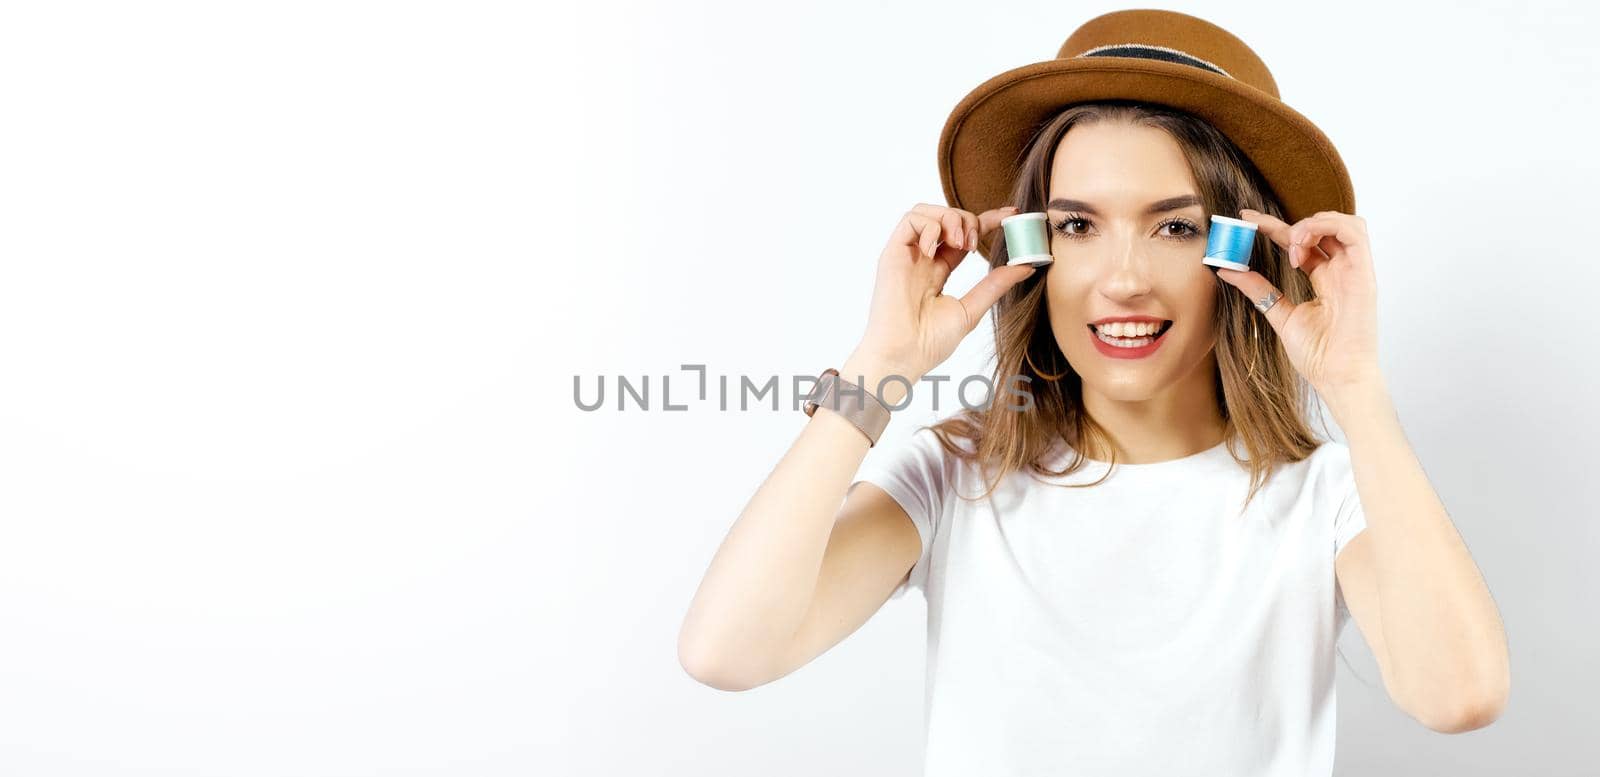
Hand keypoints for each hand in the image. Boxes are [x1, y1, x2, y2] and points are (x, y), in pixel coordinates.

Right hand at [846, 203, 1036, 384]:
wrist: (904, 356)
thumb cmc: (930, 342)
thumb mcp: (971, 309)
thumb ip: (995, 285)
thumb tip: (1027, 266)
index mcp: (938, 270)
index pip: (964, 234)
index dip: (987, 220)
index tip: (1011, 215)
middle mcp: (922, 258)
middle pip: (947, 217)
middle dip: (968, 220)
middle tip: (974, 244)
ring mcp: (907, 255)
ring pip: (926, 211)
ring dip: (950, 218)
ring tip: (959, 243)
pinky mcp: (892, 254)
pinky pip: (910, 220)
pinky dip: (930, 226)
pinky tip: (936, 248)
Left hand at [1216, 209, 1383, 397]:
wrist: (1336, 376)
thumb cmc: (1316, 354)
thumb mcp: (1278, 312)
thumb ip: (1257, 289)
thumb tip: (1226, 269)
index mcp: (1324, 278)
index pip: (1300, 242)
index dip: (1273, 227)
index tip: (1244, 220)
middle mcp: (1341, 270)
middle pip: (1320, 229)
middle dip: (1286, 222)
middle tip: (1255, 227)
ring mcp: (1354, 271)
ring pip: (1343, 223)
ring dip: (1311, 223)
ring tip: (1288, 241)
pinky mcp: (1364, 274)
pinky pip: (1355, 233)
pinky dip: (1326, 227)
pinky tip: (1300, 245)